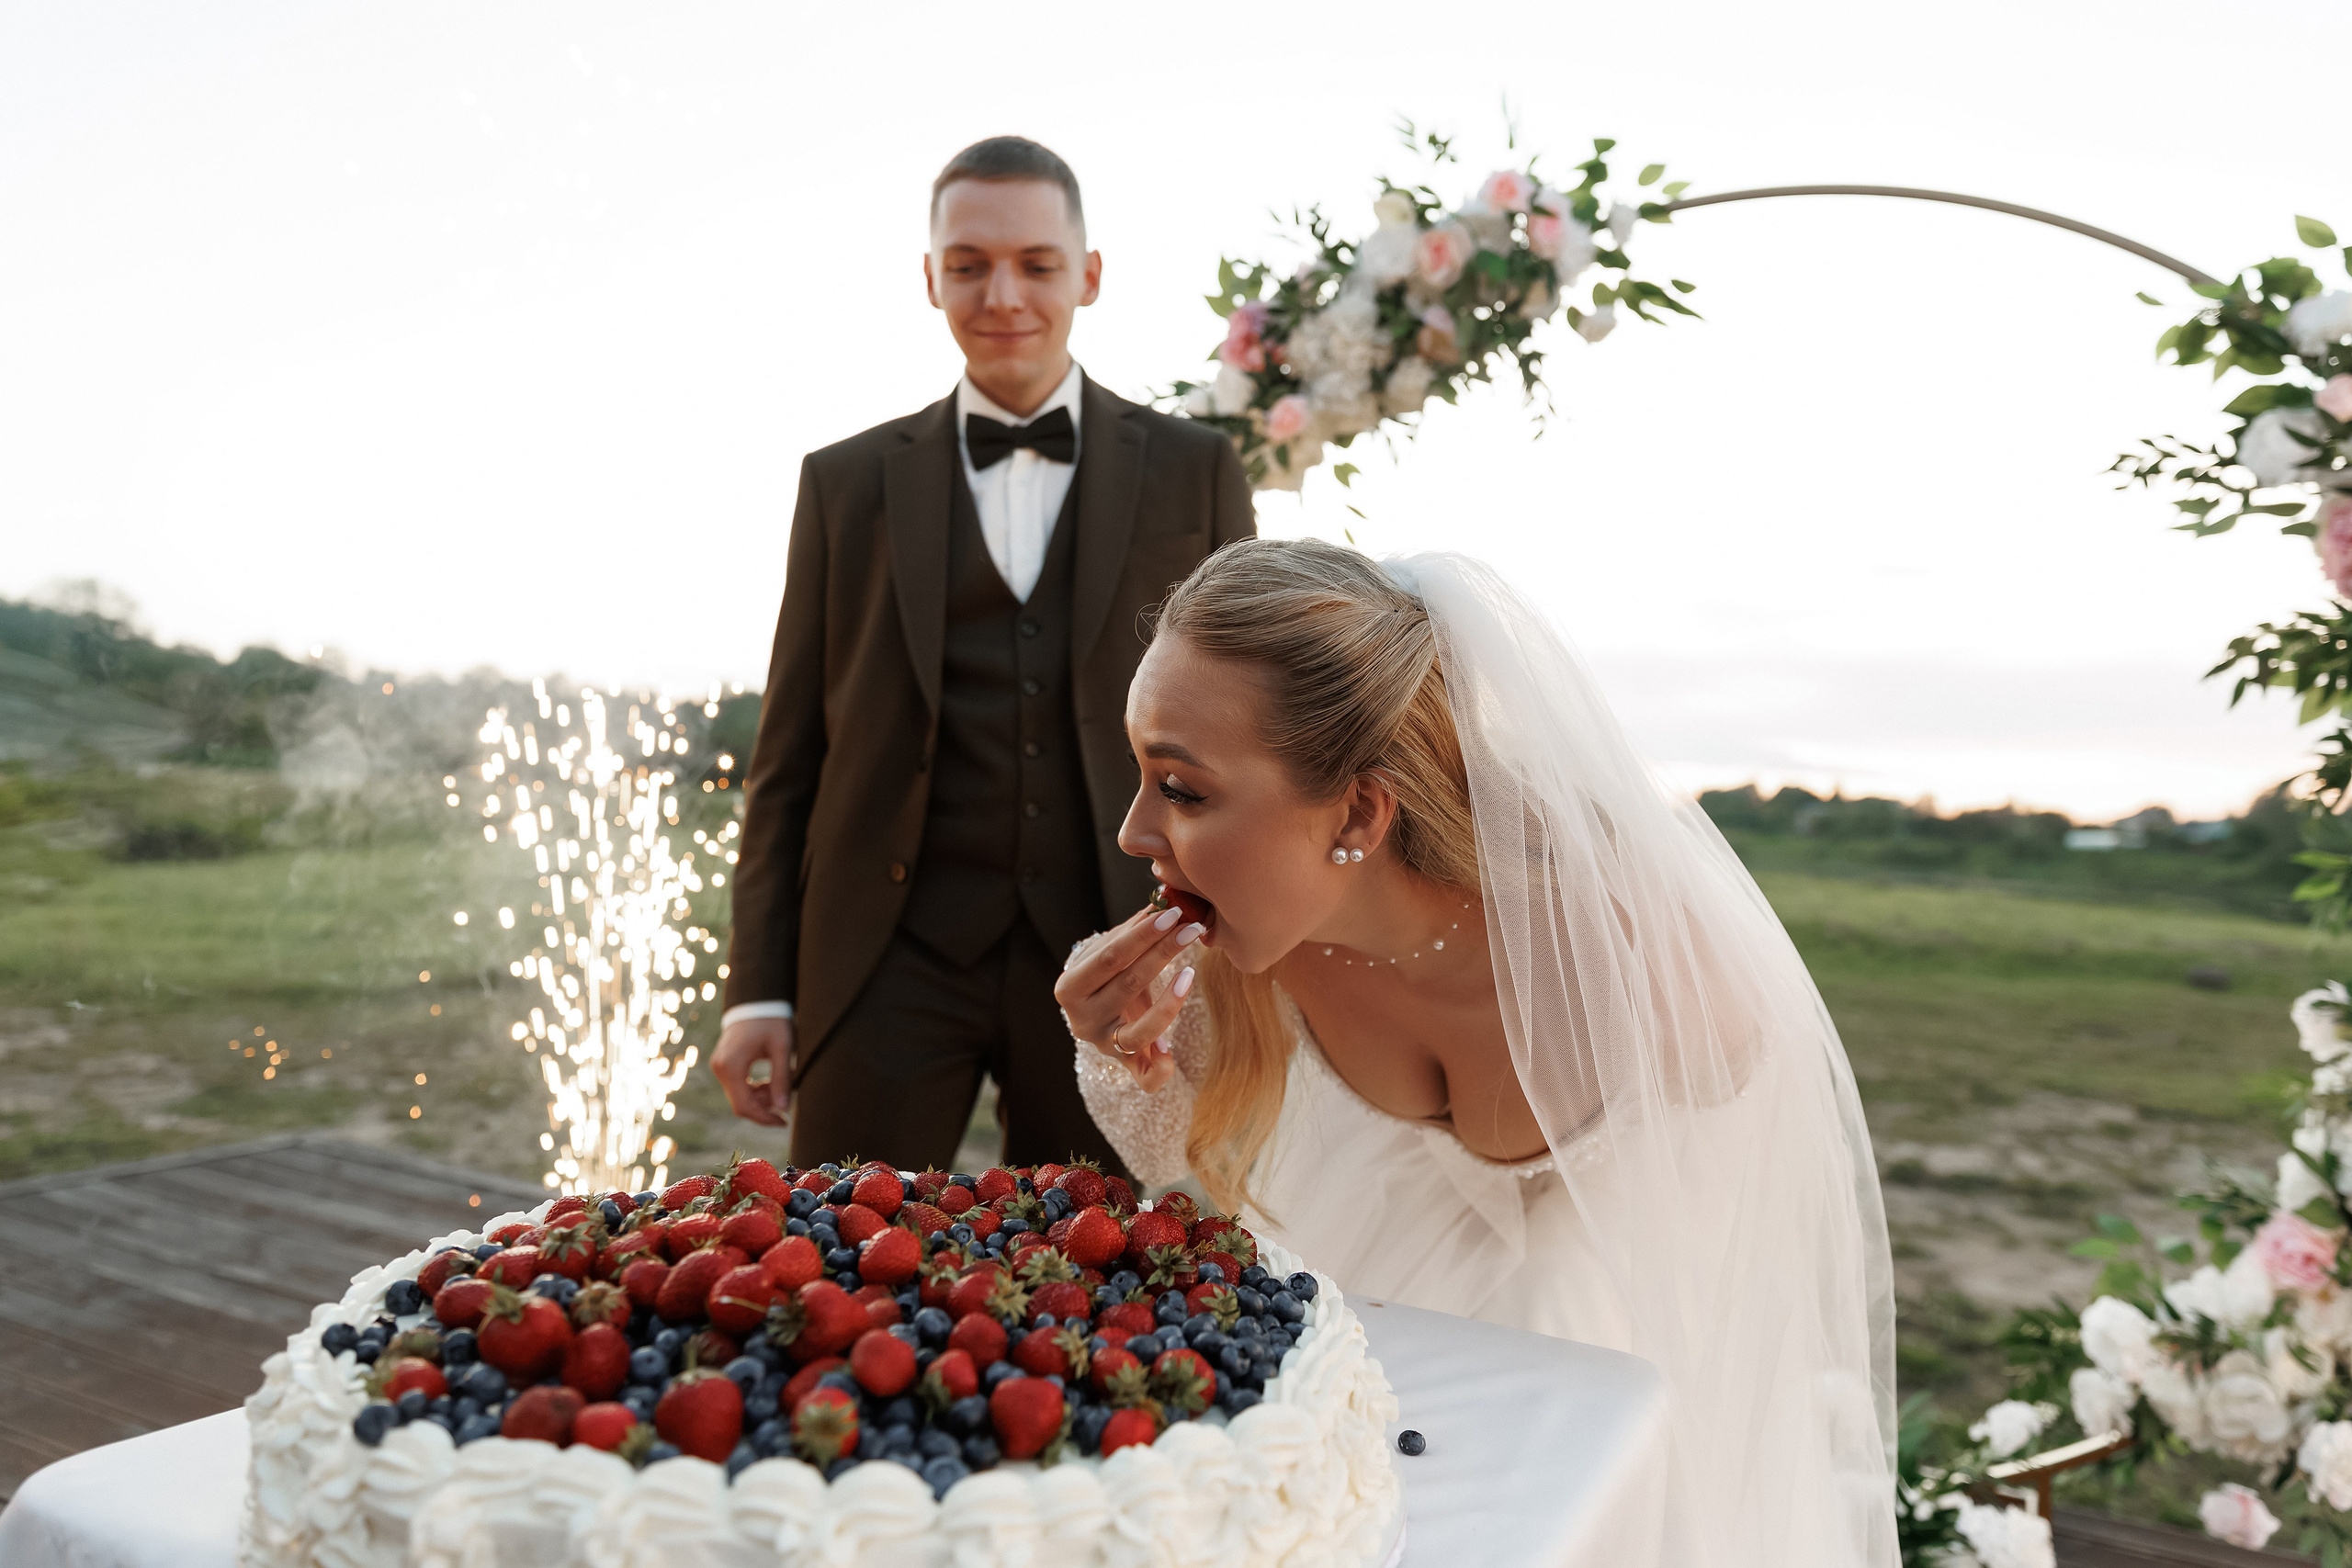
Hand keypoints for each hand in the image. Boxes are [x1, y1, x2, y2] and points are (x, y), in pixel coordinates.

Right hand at [712, 1015, 795, 1126]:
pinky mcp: (724, 1064)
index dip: (764, 1118)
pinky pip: (738, 1086)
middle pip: (740, 1104)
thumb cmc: (770, 1020)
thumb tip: (783, 1108)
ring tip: (780, 1086)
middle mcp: (720, 1068)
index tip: (783, 1122)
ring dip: (760, 1098)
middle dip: (764, 1108)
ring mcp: (719, 1066)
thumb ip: (782, 1078)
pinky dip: (753, 1089)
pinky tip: (769, 1082)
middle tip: (786, 1103)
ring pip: (739, 1096)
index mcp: (731, 1065)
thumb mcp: (782, 1048)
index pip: (744, 1105)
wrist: (756, 999)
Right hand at [1054, 904, 1204, 1091]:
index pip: (1109, 957)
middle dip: (1163, 953)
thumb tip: (1163, 899)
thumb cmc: (1108, 976)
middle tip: (1191, 928)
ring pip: (1139, 1030)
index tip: (1172, 913)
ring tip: (1191, 971)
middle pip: (1127, 984)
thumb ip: (1132, 931)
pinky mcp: (1126, 1066)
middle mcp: (1082, 1020)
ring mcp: (1104, 1045)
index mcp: (1070, 988)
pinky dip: (1160, 1066)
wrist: (1097, 1015)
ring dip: (1170, 1001)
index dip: (1141, 935)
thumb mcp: (1110, 953)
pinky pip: (1145, 1077)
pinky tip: (1171, 1050)